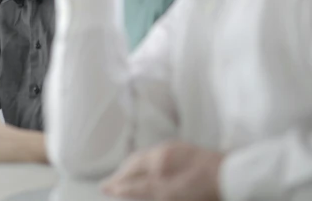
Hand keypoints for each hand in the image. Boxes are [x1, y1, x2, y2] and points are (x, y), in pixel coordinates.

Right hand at [102, 141, 223, 200]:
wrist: (239, 177)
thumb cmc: (205, 187)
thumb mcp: (169, 192)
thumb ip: (141, 189)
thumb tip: (117, 187)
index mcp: (159, 159)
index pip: (131, 172)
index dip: (117, 182)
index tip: (105, 188)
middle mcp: (166, 151)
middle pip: (137, 162)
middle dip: (123, 173)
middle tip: (112, 183)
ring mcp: (179, 151)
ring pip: (149, 159)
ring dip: (135, 169)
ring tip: (128, 177)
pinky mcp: (191, 154)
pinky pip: (161, 157)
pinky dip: (149, 165)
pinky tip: (153, 172)